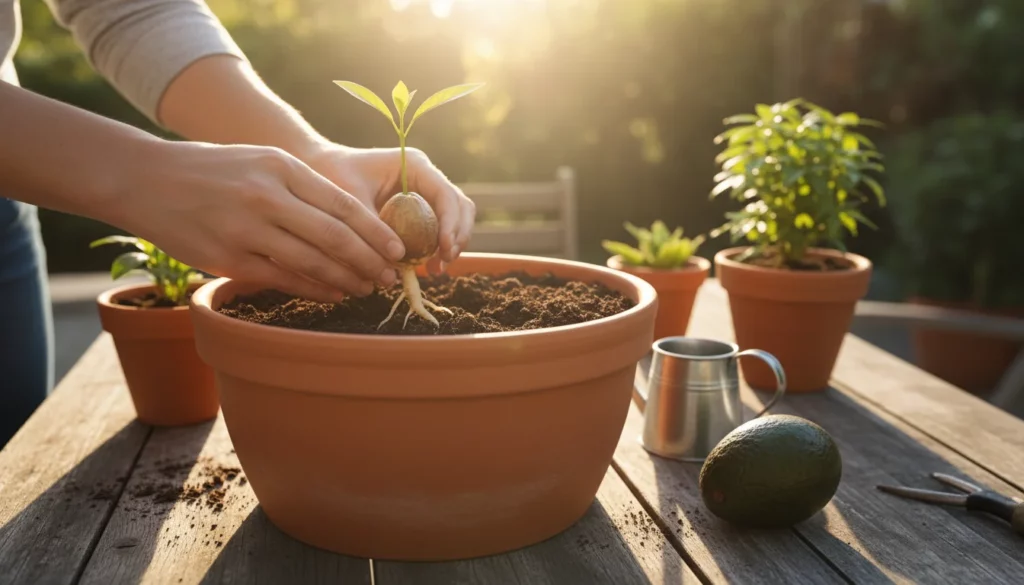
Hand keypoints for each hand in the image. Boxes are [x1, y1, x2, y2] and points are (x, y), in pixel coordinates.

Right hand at [113, 140, 407, 302]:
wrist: (146, 180)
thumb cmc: (214, 170)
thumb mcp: (262, 161)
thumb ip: (303, 187)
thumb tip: (353, 221)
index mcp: (281, 167)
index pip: (343, 204)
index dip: (376, 231)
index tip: (397, 248)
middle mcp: (266, 197)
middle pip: (334, 237)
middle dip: (369, 261)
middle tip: (389, 276)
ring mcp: (246, 230)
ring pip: (312, 262)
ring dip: (346, 279)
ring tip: (366, 287)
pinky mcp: (228, 259)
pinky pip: (283, 279)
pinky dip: (315, 289)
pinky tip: (334, 294)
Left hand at [302, 145, 475, 274]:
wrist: (319, 168)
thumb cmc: (331, 176)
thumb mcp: (349, 202)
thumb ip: (372, 230)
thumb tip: (394, 265)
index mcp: (414, 165)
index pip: (446, 195)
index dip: (451, 224)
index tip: (444, 250)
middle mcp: (425, 176)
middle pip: (460, 206)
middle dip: (457, 236)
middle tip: (444, 263)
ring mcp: (424, 191)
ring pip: (454, 217)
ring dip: (451, 244)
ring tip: (436, 269)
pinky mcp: (418, 208)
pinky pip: (438, 227)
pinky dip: (437, 247)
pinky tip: (426, 266)